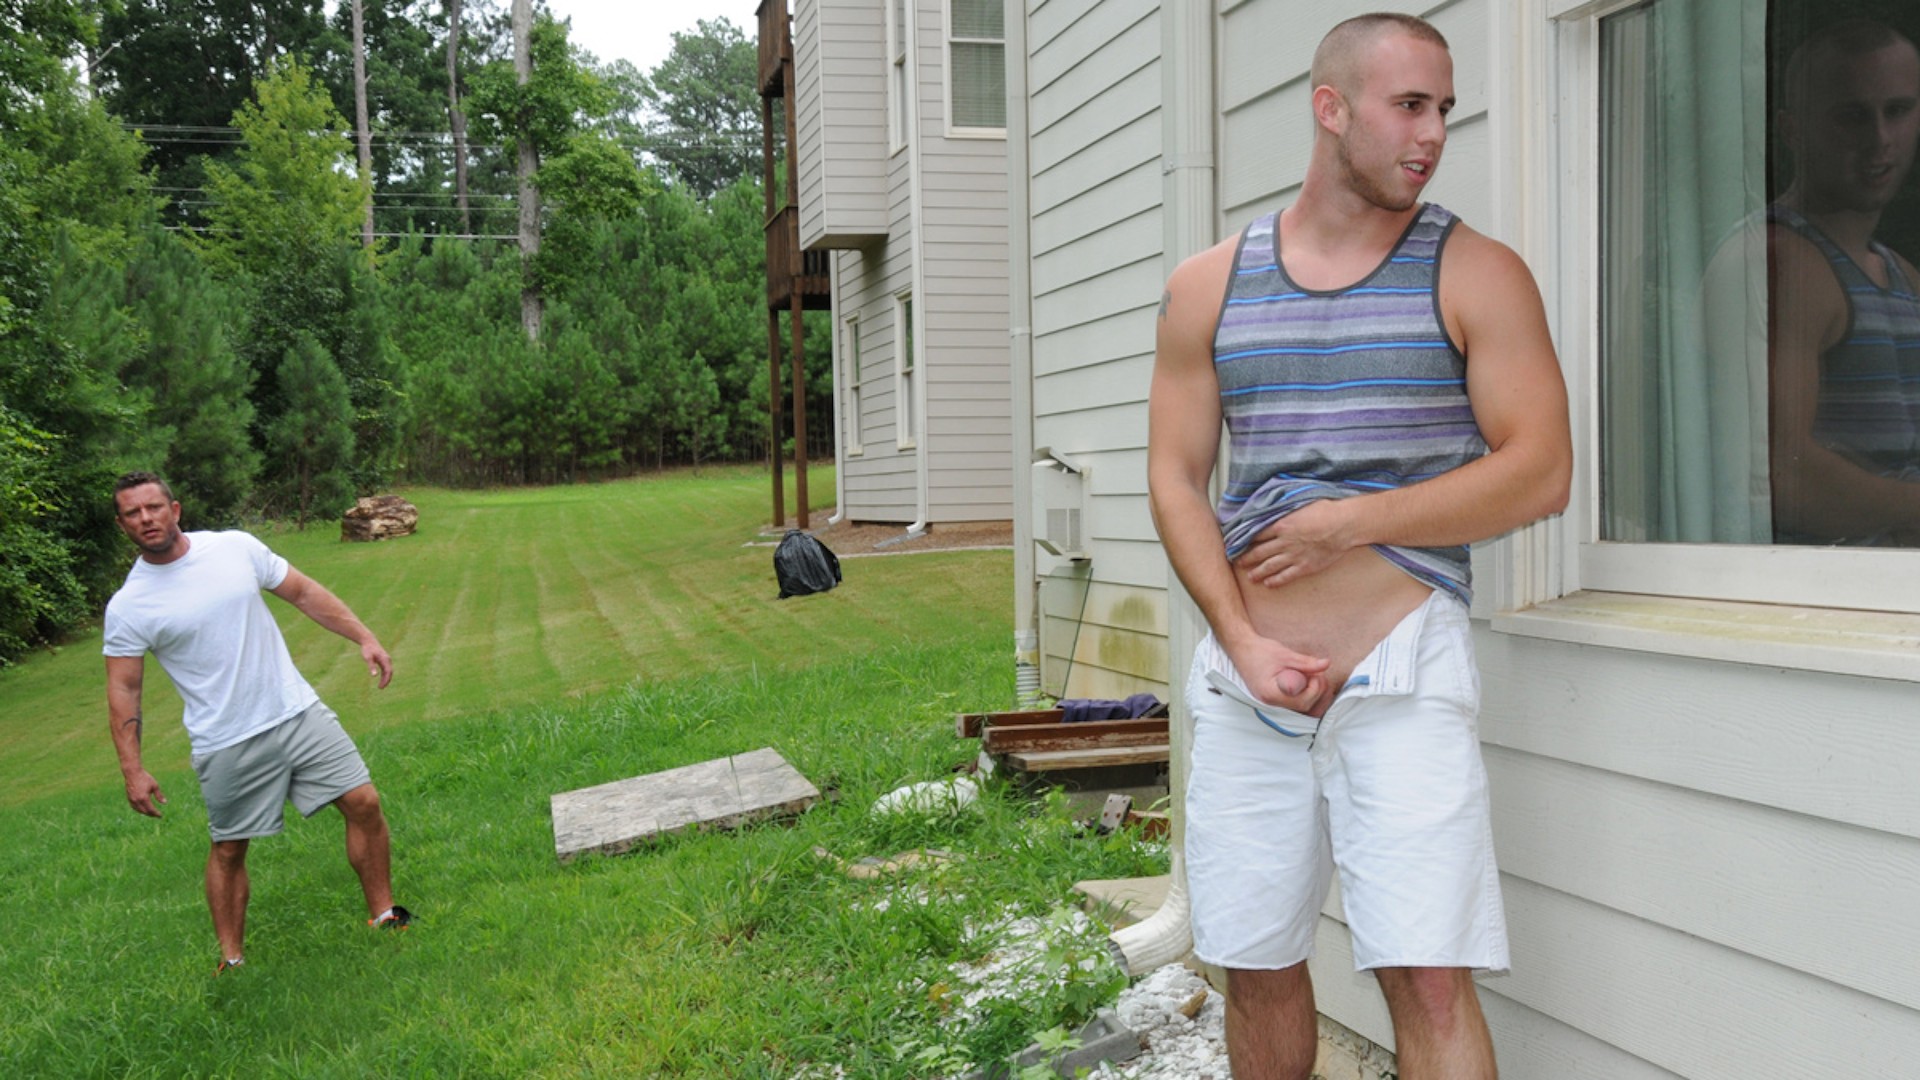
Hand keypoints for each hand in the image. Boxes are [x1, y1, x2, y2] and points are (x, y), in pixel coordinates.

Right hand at [125, 770, 165, 817]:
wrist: (133, 773)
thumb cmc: (145, 778)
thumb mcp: (155, 786)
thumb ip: (159, 795)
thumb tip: (164, 803)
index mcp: (144, 798)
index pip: (151, 809)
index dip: (156, 814)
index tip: (160, 816)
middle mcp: (137, 800)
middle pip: (144, 811)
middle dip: (151, 814)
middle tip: (156, 815)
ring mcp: (131, 799)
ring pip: (138, 810)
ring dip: (144, 812)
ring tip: (150, 813)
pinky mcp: (129, 797)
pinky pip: (134, 807)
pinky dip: (139, 809)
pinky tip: (142, 808)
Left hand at [362, 641, 392, 688]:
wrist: (369, 641)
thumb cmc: (367, 649)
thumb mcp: (368, 658)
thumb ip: (371, 666)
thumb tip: (374, 676)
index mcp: (385, 660)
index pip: (388, 672)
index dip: (386, 680)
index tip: (381, 686)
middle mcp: (388, 660)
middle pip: (390, 673)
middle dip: (386, 681)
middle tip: (380, 688)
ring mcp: (386, 660)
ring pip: (388, 672)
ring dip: (385, 679)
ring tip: (380, 686)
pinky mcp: (384, 660)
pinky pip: (386, 669)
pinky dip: (384, 675)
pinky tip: (380, 680)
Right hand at [1226, 635, 1331, 713]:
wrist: (1241, 648)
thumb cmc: (1260, 651)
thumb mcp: (1285, 655)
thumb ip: (1306, 663)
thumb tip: (1326, 664)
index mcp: (1271, 694)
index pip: (1302, 701)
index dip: (1314, 689)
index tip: (1315, 674)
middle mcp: (1270, 702)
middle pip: (1302, 706)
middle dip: (1315, 691)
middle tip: (1315, 674)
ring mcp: (1270, 702)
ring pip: (1298, 706)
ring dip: (1310, 693)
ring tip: (1310, 676)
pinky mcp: (1272, 698)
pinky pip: (1292, 701)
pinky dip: (1302, 693)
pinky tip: (1304, 681)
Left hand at [1234, 499, 1356, 586]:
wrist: (1343, 525)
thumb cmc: (1325, 511)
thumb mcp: (1301, 503)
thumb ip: (1285, 508)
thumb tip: (1275, 503)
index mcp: (1281, 525)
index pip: (1257, 534)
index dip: (1245, 540)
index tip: (1237, 544)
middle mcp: (1284, 542)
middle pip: (1259, 552)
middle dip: (1246, 558)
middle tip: (1237, 563)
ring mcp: (1294, 556)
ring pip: (1269, 566)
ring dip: (1257, 572)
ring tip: (1250, 577)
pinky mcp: (1305, 567)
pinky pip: (1286, 576)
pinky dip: (1276, 581)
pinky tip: (1269, 584)